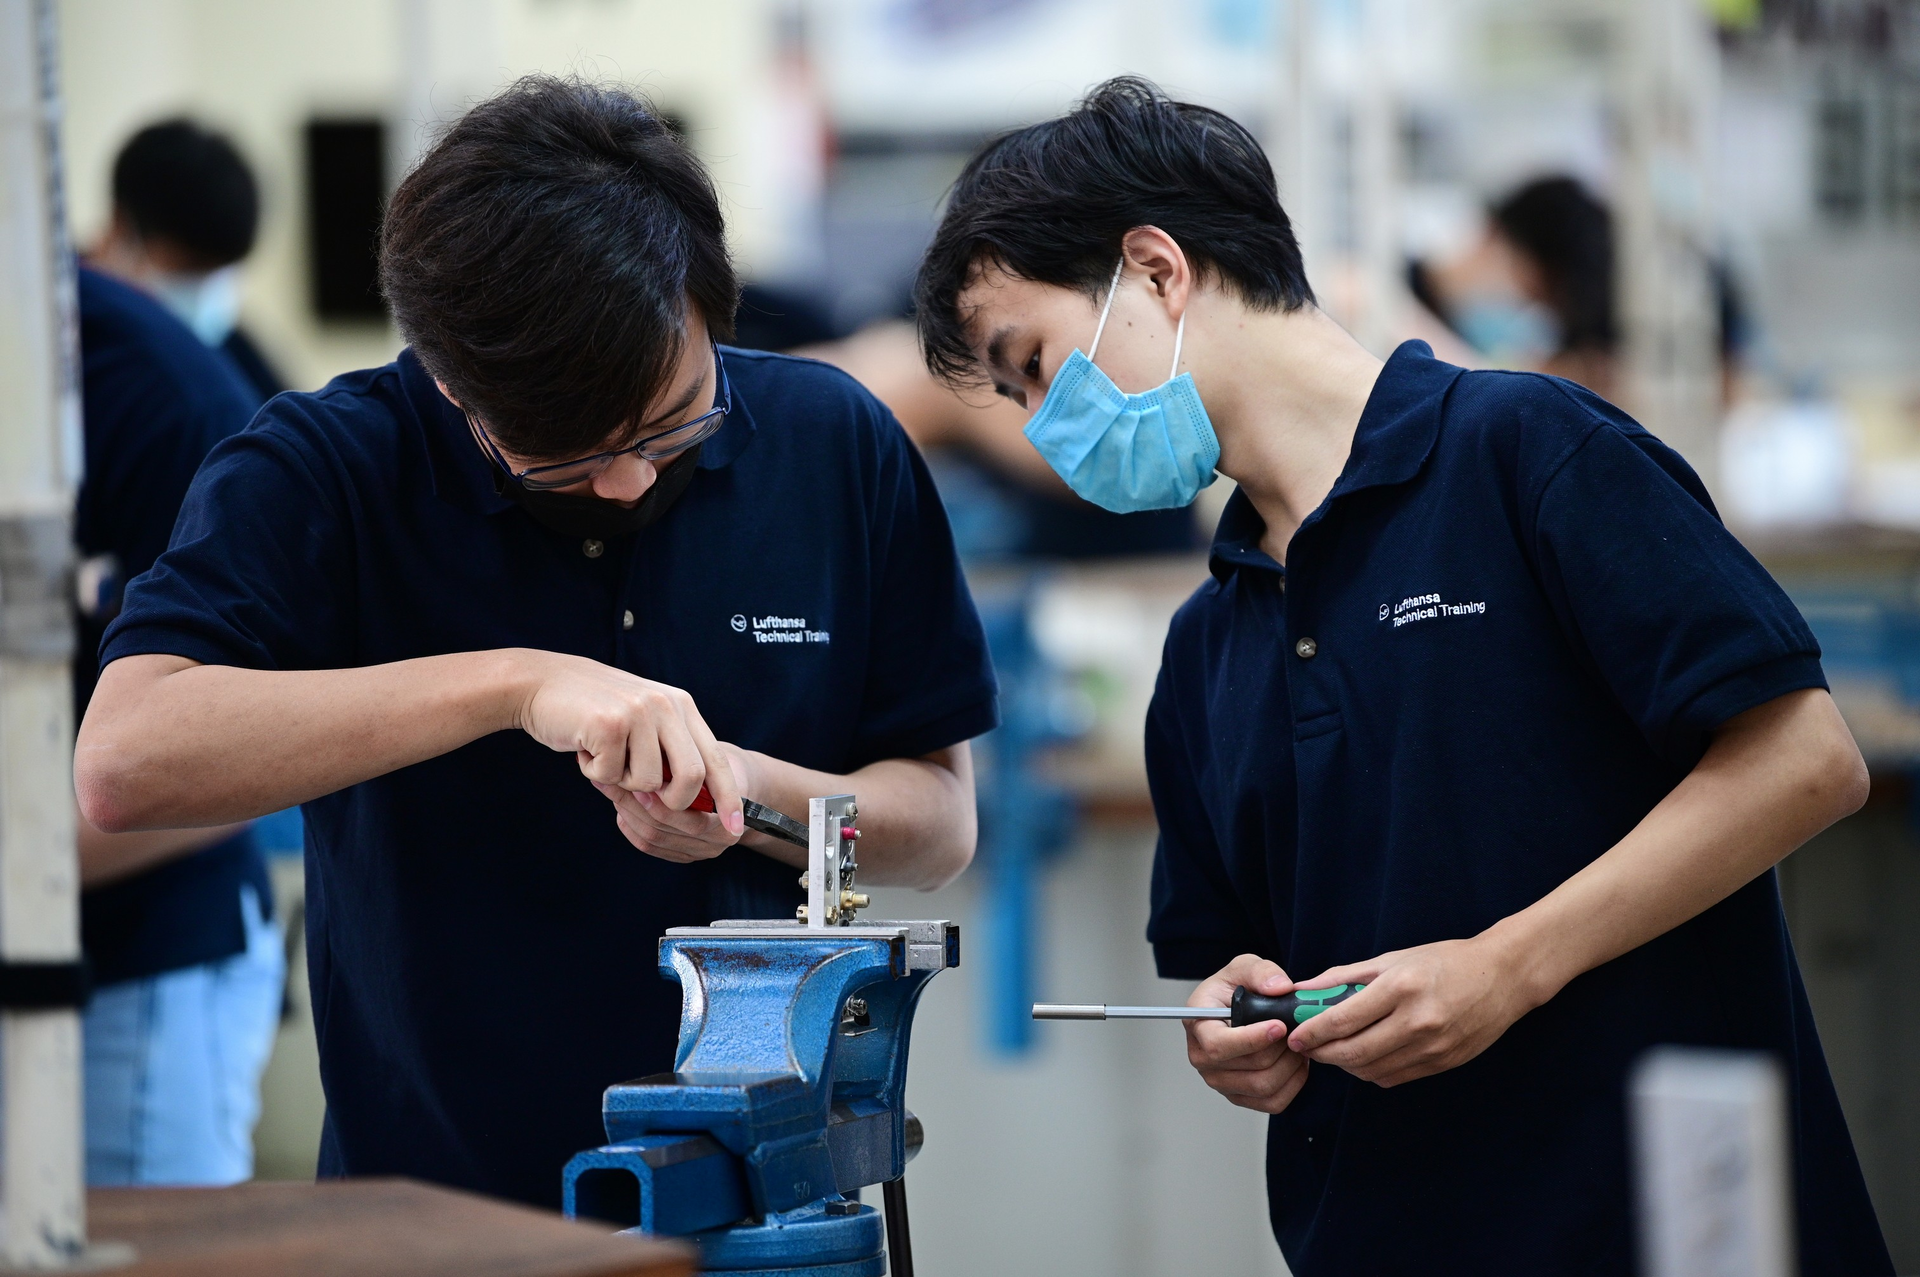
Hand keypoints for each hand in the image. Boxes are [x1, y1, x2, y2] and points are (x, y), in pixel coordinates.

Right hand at [514, 651, 742, 835]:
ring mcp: (639, 712)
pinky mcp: (609, 724)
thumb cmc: (592, 709)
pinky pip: (613, 775)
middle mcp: (666, 705)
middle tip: (645, 795)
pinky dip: (595, 771)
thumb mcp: (643, 719)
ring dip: (622, 780)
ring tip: (604, 752)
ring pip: (649, 783)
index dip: (728, 797)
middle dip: (672, 801)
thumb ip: (669, 749)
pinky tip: (584, 746)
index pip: (716, 759)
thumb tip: (694, 799)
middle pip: (691, 777)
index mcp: (680, 705)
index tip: (736, 827)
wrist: (541, 683)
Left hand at [593, 746, 753, 863]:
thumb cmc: (724, 764)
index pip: (688, 822)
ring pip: (650, 838)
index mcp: (728, 824)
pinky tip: (619, 804)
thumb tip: (653, 761)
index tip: (637, 780)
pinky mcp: (679, 853)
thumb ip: (695, 766)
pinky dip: (629, 824)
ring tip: (609, 786)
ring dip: (626, 812)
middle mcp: (715, 844)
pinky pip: (647, 845)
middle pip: (662, 831)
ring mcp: (696, 852)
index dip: (658, 803)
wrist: (736, 783)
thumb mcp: (717, 759)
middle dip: (633, 804)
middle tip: (611, 779)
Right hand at [1184, 954, 1309, 1114]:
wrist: (1237, 1008)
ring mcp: (1220, 1081)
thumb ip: (1261, 972)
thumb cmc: (1234, 989)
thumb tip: (1279, 988)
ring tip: (1298, 1043)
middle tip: (1298, 1030)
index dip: (1252, 1039)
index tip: (1279, 1026)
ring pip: (1264, 1086)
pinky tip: (1296, 1061)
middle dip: (1282, 1048)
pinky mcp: (1239, 1096)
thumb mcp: (1244, 966)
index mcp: (1197, 1026)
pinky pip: (1273, 1101)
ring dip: (1291, 1064)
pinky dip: (1293, 1083)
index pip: (1219, 1046)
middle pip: (1250, 1067)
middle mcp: (1202, 1058)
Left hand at [1284, 937, 1537, 1087]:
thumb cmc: (1446, 961)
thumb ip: (1346, 976)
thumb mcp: (1393, 958)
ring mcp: (1433, 1047)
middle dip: (1322, 1053)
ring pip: (1371, 1070)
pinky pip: (1394, 1077)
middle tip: (1308, 1047)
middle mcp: (1417, 1021)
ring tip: (1334, 1050)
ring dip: (1345, 1064)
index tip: (1294, 1035)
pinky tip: (1364, 1056)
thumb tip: (1305, 988)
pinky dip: (1371, 1071)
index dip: (1312, 1032)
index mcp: (1401, 988)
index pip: (1343, 1020)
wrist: (1503, 977)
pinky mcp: (1443, 1064)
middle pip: (1353, 1052)